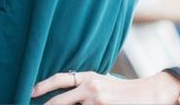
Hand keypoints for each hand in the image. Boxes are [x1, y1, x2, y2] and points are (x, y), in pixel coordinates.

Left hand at [30, 70, 176, 104]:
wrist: (148, 93)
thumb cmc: (122, 90)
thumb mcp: (100, 81)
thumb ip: (82, 86)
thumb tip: (63, 92)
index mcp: (88, 77)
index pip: (59, 79)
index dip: (43, 85)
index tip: (30, 91)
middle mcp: (90, 88)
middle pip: (60, 101)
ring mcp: (97, 102)